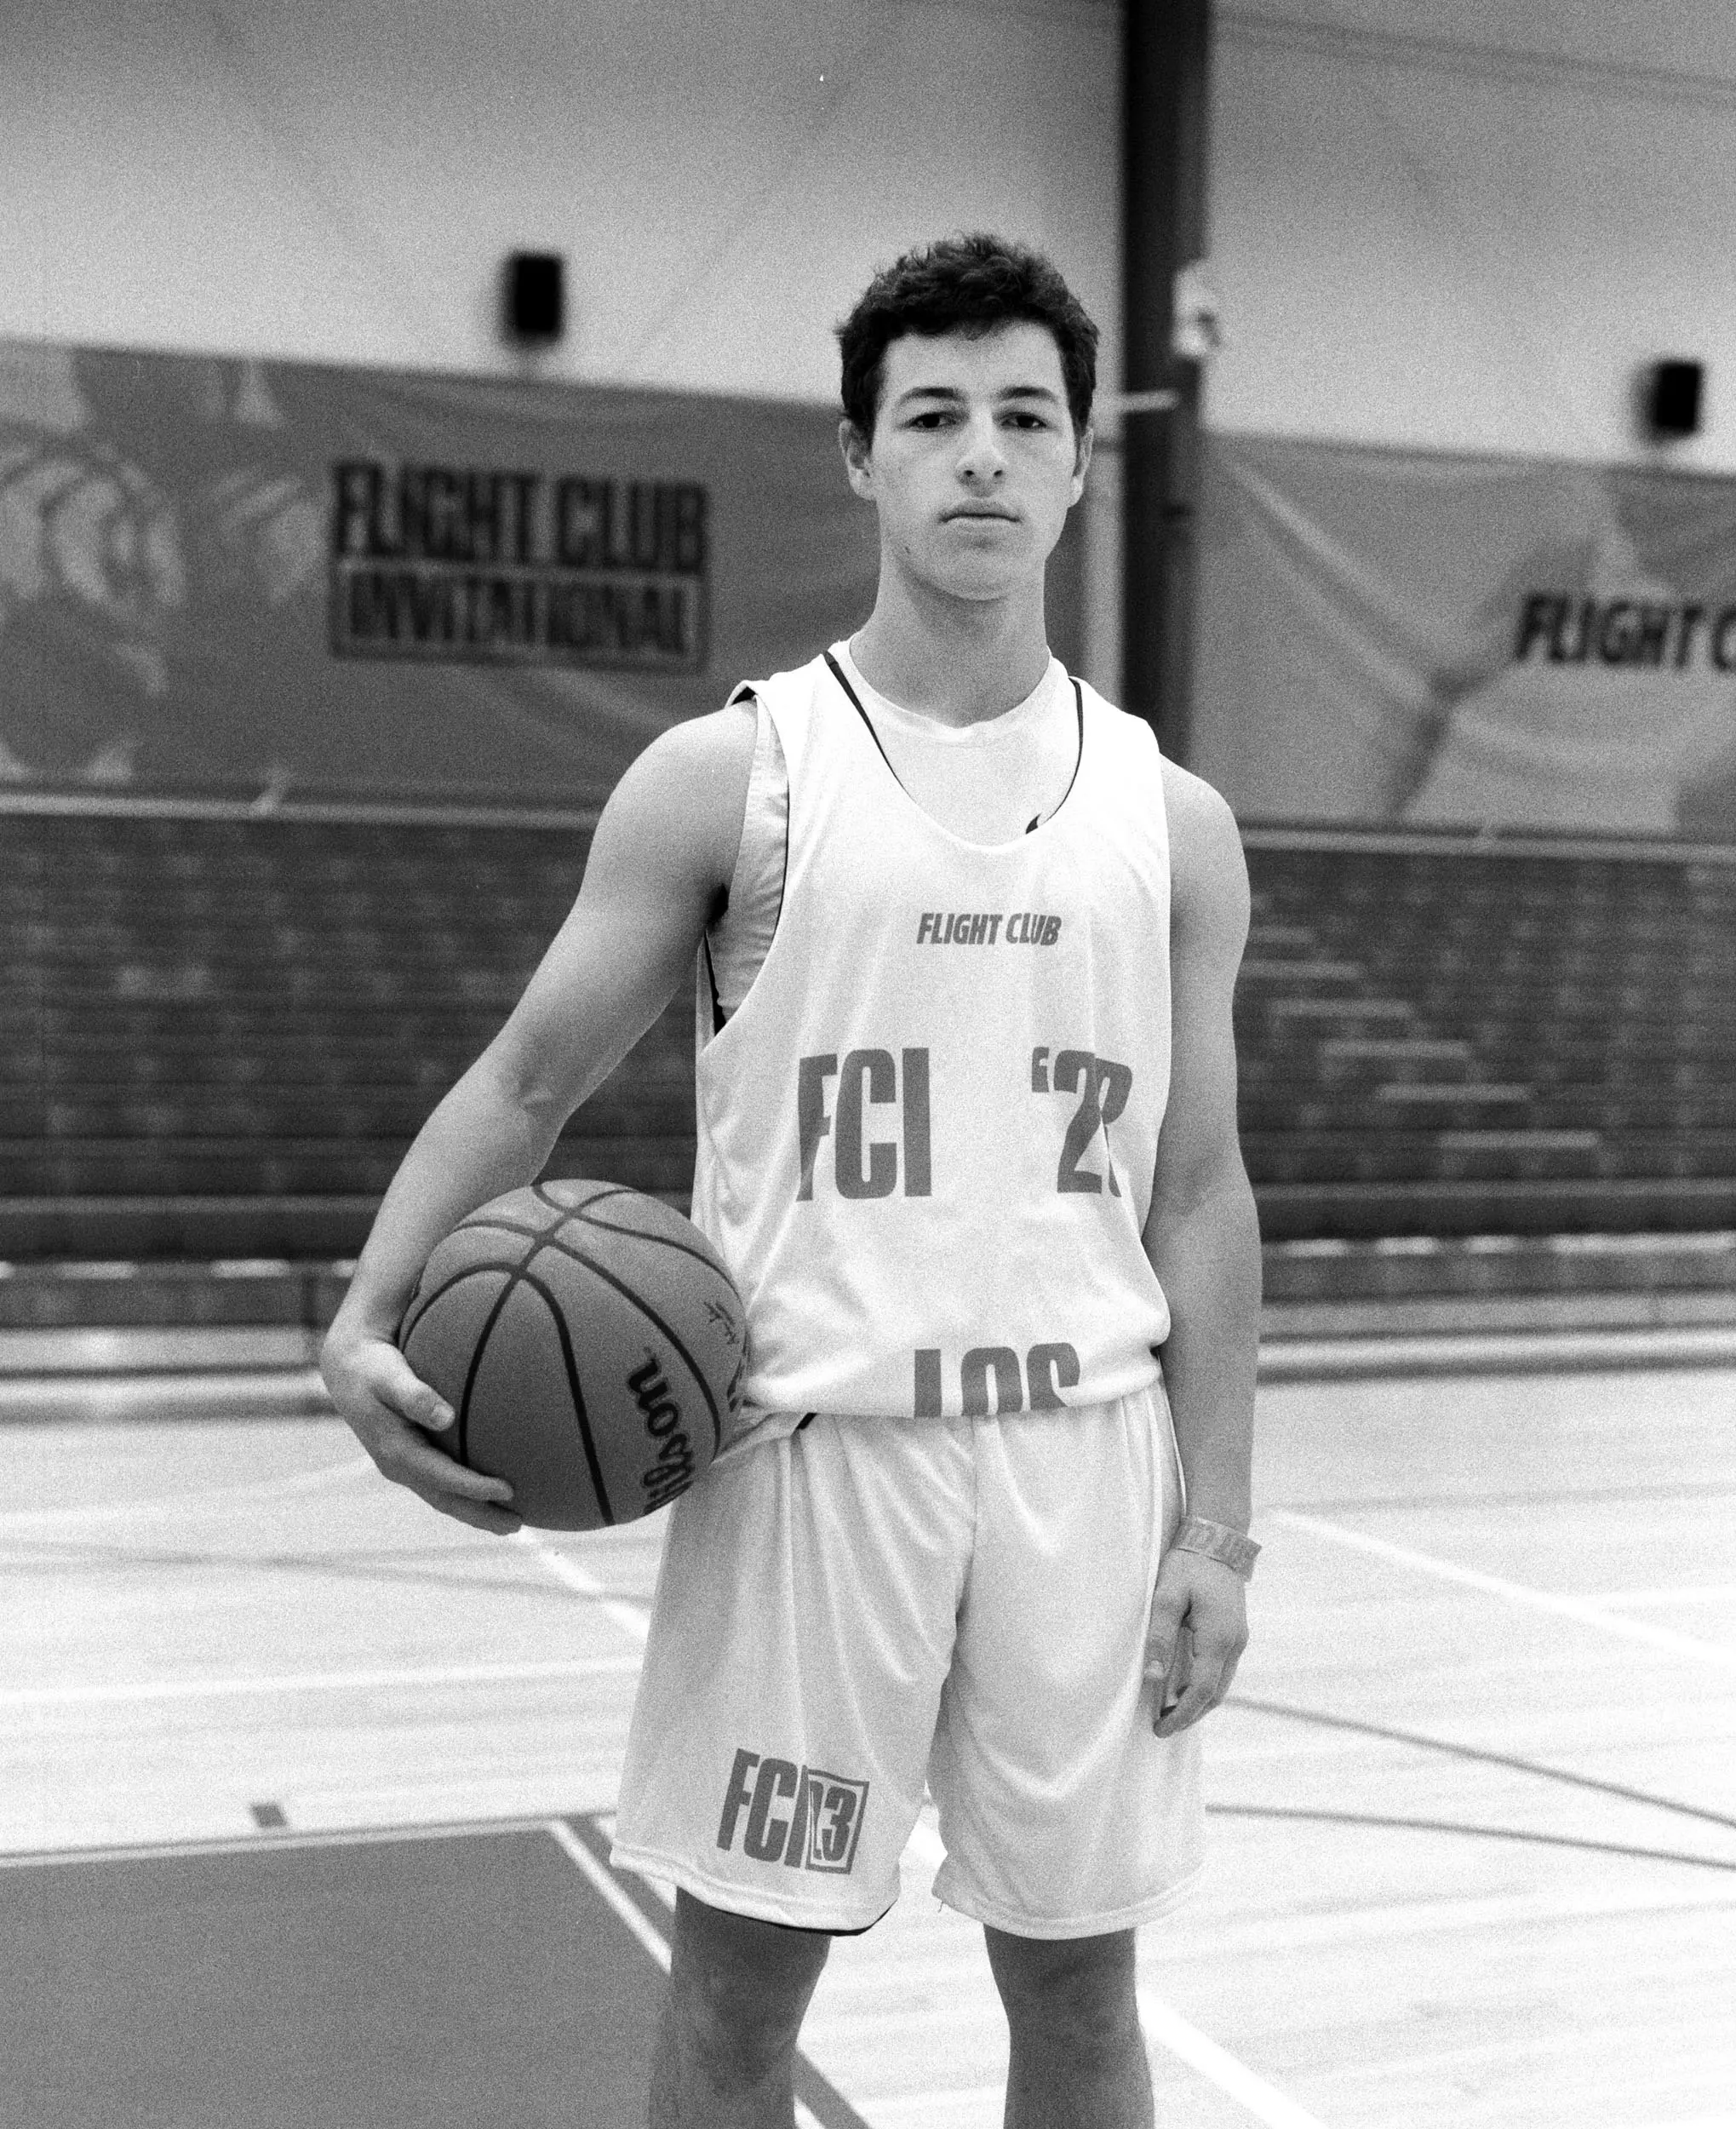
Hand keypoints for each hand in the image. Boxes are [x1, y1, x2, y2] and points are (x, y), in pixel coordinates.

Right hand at [320, 1316, 521, 1535]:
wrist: (347, 1371)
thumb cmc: (374, 1368)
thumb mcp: (390, 1377)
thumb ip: (415, 1396)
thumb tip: (447, 1418)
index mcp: (395, 1451)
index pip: (442, 1478)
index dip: (475, 1488)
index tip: (509, 1490)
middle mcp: (398, 1466)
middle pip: (444, 1500)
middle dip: (480, 1516)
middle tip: (518, 1526)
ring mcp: (401, 1467)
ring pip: (442, 1497)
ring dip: (475, 1511)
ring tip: (510, 1522)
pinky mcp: (407, 1461)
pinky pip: (440, 1485)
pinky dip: (464, 1495)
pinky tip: (489, 1494)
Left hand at [1144, 1545, 1246, 1736]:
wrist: (1216, 1540)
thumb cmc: (1188, 1566)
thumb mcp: (1166, 1597)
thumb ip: (1159, 1638)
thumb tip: (1151, 1677)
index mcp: (1218, 1638)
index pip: (1201, 1691)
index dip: (1181, 1714)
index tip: (1159, 1728)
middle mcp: (1234, 1644)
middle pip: (1214, 1694)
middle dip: (1190, 1715)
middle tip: (1161, 1725)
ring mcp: (1238, 1639)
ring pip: (1221, 1684)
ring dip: (1198, 1702)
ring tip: (1170, 1710)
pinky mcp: (1235, 1632)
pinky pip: (1222, 1670)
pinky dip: (1205, 1686)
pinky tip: (1185, 1686)